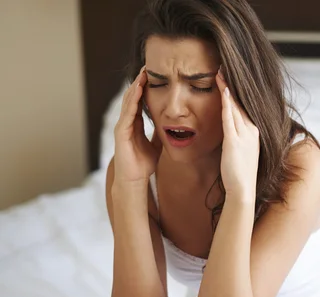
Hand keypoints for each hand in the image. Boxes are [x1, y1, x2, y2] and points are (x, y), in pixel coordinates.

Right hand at [113, 66, 161, 185]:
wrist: (134, 179)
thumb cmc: (143, 163)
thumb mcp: (156, 144)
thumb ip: (160, 133)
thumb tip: (171, 126)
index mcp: (135, 123)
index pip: (140, 101)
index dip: (146, 87)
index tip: (154, 74)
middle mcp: (127, 122)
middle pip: (133, 97)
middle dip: (139, 81)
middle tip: (147, 66)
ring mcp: (122, 126)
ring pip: (129, 102)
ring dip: (135, 87)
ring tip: (142, 73)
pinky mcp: (121, 133)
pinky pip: (127, 113)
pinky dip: (133, 102)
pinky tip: (138, 92)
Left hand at [215, 66, 259, 201]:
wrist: (242, 189)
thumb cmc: (239, 172)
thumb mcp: (240, 150)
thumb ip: (236, 136)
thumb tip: (229, 128)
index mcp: (253, 131)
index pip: (243, 105)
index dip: (236, 89)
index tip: (228, 74)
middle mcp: (251, 129)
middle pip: (241, 101)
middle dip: (232, 82)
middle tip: (224, 64)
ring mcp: (244, 135)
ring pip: (236, 106)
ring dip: (228, 87)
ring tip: (221, 70)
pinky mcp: (235, 141)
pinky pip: (230, 118)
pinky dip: (228, 103)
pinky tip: (224, 90)